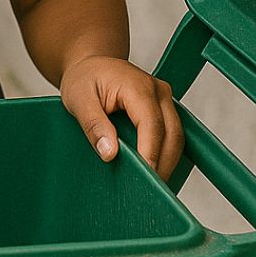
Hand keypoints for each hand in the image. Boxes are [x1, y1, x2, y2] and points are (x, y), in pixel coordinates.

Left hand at [60, 55, 183, 179]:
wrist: (90, 64)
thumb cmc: (84, 79)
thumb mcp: (78, 98)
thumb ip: (93, 124)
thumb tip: (110, 153)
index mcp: (138, 86)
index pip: (152, 126)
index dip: (150, 155)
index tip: (144, 180)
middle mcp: (158, 91)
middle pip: (172, 135)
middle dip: (163, 165)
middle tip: (147, 192)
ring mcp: (165, 100)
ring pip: (177, 138)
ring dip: (166, 163)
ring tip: (149, 187)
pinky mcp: (165, 110)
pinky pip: (172, 136)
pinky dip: (164, 155)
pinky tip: (151, 171)